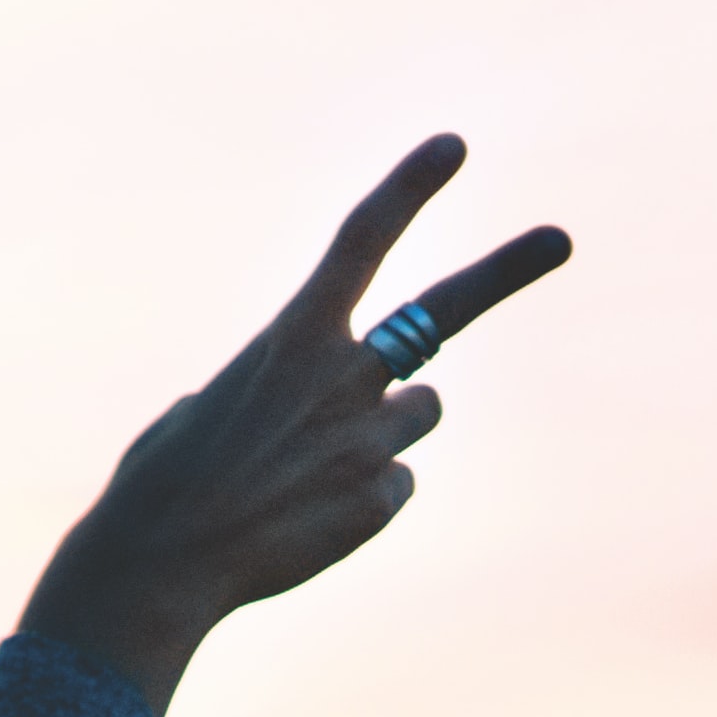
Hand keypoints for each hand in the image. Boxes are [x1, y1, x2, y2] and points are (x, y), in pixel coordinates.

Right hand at [16, 138, 567, 713]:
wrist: (157, 570)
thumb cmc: (157, 489)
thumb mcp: (197, 413)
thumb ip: (259, 393)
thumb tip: (288, 415)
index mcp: (289, 338)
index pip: (360, 243)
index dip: (408, 190)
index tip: (452, 147)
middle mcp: (344, 375)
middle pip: (440, 311)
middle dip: (506, 271)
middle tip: (559, 240)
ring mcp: (371, 437)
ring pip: (419, 412)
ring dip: (380, 432)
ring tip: (306, 474)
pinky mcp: (383, 497)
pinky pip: (395, 485)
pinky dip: (359, 500)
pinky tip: (304, 521)